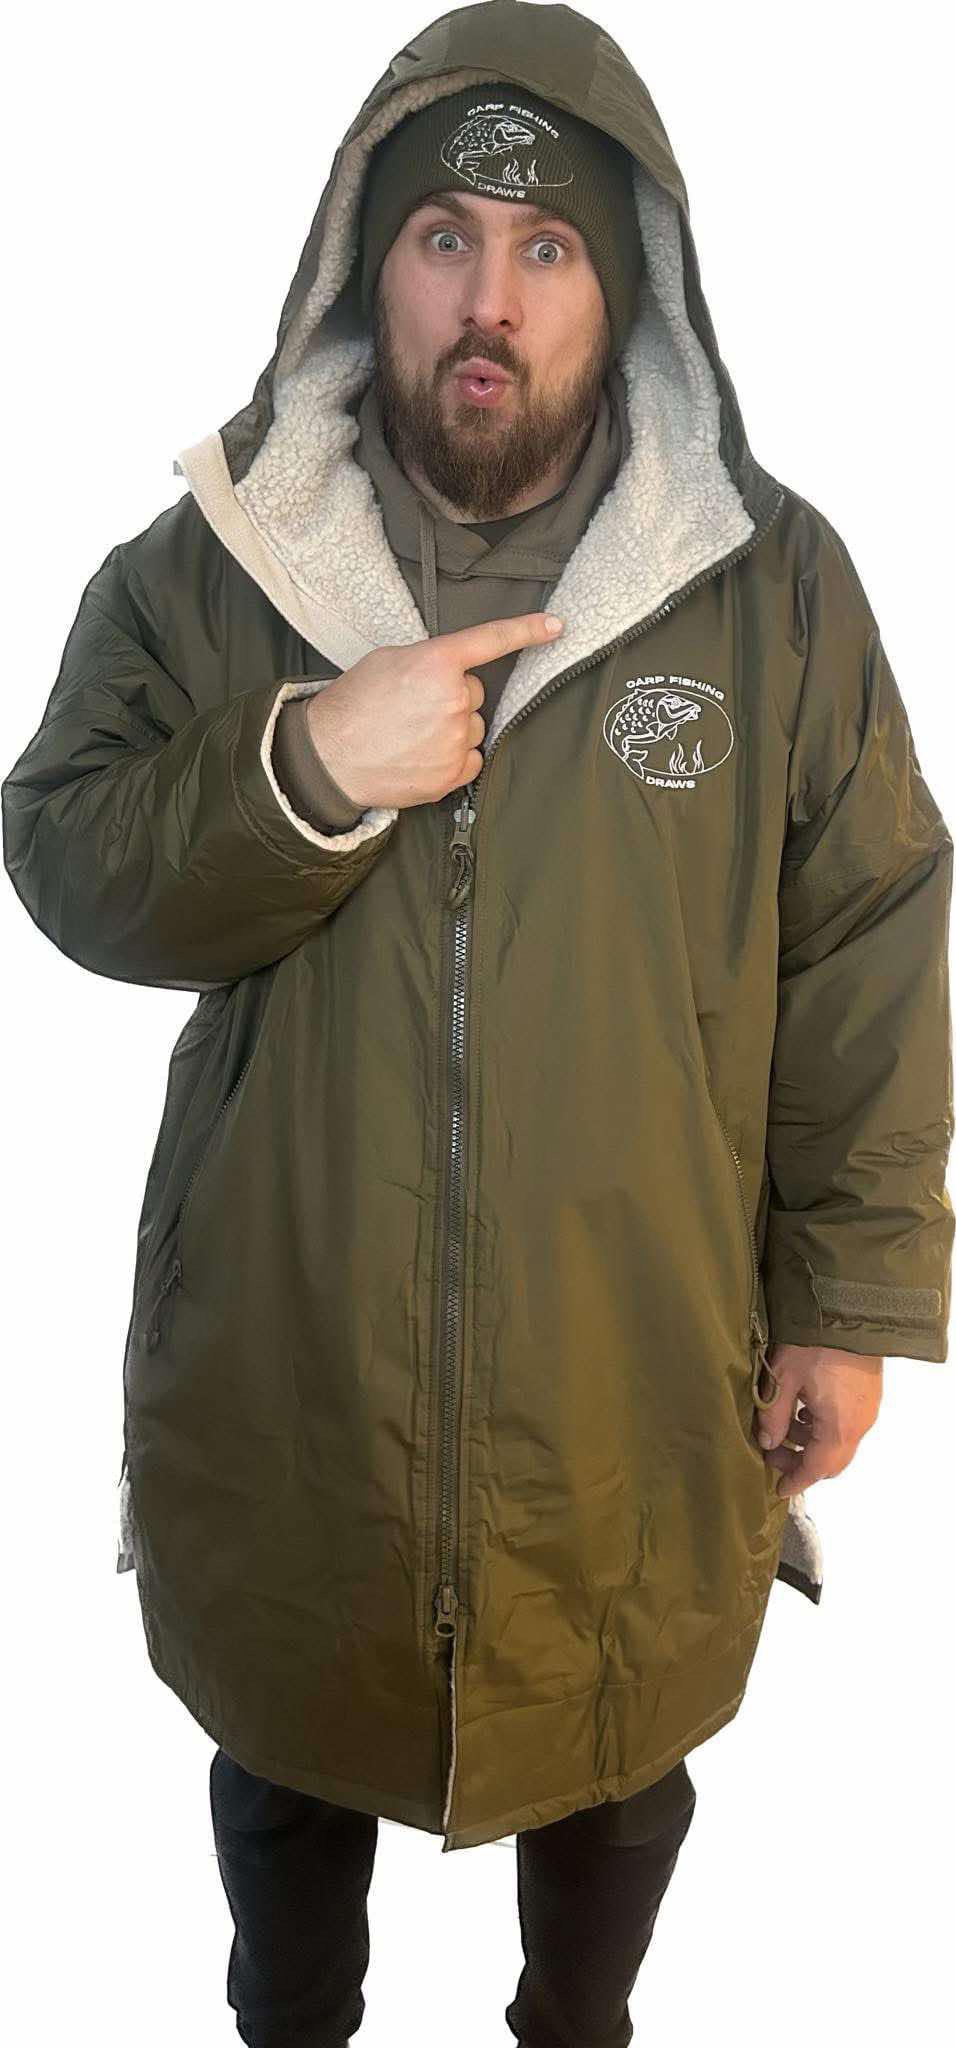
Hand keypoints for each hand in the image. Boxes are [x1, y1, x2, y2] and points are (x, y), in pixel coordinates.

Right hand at [304, 612, 564, 811]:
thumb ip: (428, 660)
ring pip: (474, 727)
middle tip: (413, 707)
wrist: (328, 758)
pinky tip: (421, 755)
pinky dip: (453, 758)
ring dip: (453, 729)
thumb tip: (450, 671)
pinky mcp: (452, 774)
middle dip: (452, 697)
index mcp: (436, 663)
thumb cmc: (351, 705)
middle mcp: (453, 700)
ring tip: (412, 735)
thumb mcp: (387, 661)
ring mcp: (455, 741)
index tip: (556, 626)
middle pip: (475, 694)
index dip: (527, 631)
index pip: (492, 641)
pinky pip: (471, 758)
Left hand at [754, 1343, 882, 1498]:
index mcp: (840, 1427)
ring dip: (813, 1443)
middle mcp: (860, 1424)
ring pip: (840, 1442)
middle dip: (802, 1463)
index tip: (778, 1488)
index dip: (796, 1480)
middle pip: (833, 1460)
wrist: (848, 1308)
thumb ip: (773, 1416)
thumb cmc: (812, 1344)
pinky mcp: (869, 1393)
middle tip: (774, 1453)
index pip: (818, 1469)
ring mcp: (868, 1408)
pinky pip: (848, 1424)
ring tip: (784, 1427)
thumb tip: (767, 1444)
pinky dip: (825, 1428)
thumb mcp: (783, 1379)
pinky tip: (805, 1409)